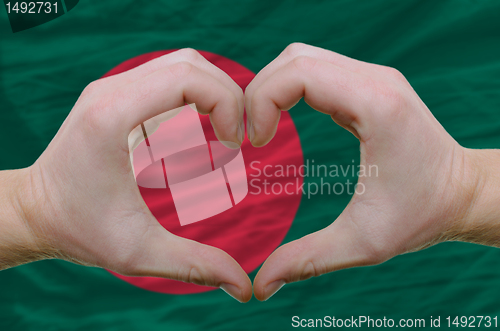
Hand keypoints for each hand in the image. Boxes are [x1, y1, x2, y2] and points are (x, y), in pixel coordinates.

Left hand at [1, 49, 251, 301]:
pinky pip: (169, 77)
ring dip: (213, 93)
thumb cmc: (79, 229)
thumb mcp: (138, 252)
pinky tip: (201, 131)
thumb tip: (244, 286)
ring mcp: (113, 87)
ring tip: (223, 134)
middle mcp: (111, 90)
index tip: (234, 145)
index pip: (188, 77)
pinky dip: (196, 96)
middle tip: (236, 140)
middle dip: (227, 97)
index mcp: (113, 116)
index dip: (227, 104)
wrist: (35, 212)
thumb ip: (195, 265)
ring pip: (182, 64)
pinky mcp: (117, 94)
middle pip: (191, 64)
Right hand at [245, 43, 498, 300]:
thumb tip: (260, 286)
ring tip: (262, 127)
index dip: (261, 101)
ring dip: (272, 86)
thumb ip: (307, 261)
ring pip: (302, 57)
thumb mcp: (363, 243)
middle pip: (294, 58)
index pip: (299, 73)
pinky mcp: (370, 83)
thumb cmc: (422, 215)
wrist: (463, 193)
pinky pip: (317, 68)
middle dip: (259, 92)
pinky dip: (289, 87)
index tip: (255, 143)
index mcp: (376, 107)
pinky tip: (282, 118)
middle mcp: (376, 80)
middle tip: (251, 136)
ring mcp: (374, 77)